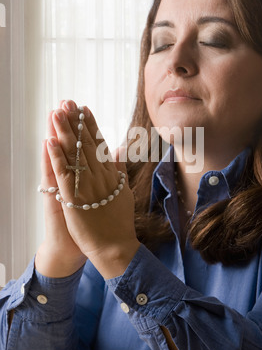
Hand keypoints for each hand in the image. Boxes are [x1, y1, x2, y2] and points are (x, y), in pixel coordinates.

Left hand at [45, 100, 139, 277]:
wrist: (115, 247)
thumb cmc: (119, 222)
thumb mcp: (124, 192)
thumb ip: (120, 170)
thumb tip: (120, 150)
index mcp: (111, 174)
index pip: (100, 144)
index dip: (91, 125)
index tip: (84, 109)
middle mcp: (99, 176)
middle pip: (86, 144)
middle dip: (76, 122)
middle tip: (68, 102)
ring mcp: (86, 186)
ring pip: (74, 154)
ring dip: (64, 132)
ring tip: (57, 113)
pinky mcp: (73, 198)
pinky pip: (63, 174)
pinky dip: (56, 157)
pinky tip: (50, 141)